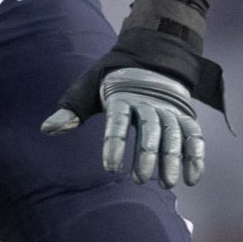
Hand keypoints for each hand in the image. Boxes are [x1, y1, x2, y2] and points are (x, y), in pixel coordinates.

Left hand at [42, 67, 203, 186]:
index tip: (110, 168)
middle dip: (147, 155)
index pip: (117, 121)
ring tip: (167, 184)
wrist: (148, 57)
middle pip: (150, 130)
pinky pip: (194, 135)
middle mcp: (147, 102)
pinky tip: (192, 179)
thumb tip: (46, 129)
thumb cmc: (111, 80)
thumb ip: (71, 111)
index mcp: (121, 96)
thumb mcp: (88, 90)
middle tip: (141, 180)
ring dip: (172, 159)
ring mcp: (169, 108)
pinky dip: (196, 155)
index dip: (114, 145)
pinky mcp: (185, 115)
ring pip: (173, 134)